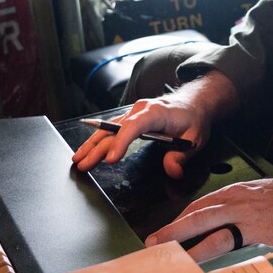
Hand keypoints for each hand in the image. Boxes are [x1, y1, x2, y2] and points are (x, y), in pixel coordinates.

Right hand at [71, 71, 239, 179]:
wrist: (193, 102)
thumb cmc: (193, 118)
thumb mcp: (195, 138)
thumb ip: (182, 155)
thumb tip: (173, 170)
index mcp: (156, 111)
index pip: (134, 126)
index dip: (121, 142)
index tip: (110, 159)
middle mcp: (140, 110)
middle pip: (115, 130)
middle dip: (97, 148)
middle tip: (83, 165)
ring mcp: (133, 113)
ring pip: (108, 129)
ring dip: (92, 144)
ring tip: (78, 160)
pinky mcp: (129, 119)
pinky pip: (110, 129)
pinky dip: (97, 140)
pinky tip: (87, 151)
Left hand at [145, 176, 272, 261]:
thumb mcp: (263, 191)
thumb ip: (240, 202)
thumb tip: (221, 216)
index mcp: (238, 191)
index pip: (201, 205)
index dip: (181, 219)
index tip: (167, 231)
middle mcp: (239, 203)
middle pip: (198, 216)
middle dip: (172, 231)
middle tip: (152, 243)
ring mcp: (250, 221)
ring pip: (210, 233)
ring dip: (187, 247)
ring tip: (170, 259)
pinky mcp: (262, 239)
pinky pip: (233, 250)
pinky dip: (215, 259)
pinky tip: (204, 269)